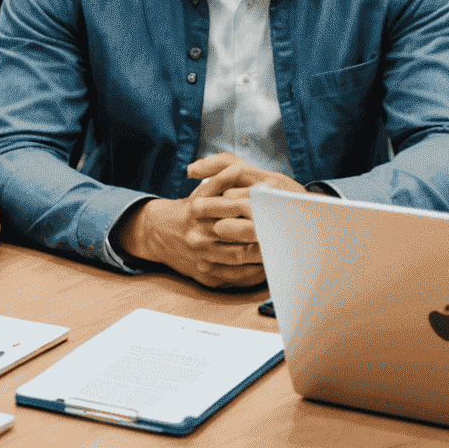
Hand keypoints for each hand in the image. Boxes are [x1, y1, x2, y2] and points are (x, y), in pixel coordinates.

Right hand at [114, 154, 304, 288]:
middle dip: (266, 236)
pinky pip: (234, 277)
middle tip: (290, 232)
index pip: (237, 211)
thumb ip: (222, 174)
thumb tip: (244, 170)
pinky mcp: (205, 276)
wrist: (159, 233)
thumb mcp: (203, 188)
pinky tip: (268, 267)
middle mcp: (199, 235)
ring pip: (240, 258)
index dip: (261, 211)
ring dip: (264, 255)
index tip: (280, 210)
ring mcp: (202, 258)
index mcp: (200, 209)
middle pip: (241, 238)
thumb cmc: (189, 208)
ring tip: (284, 248)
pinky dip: (253, 273)